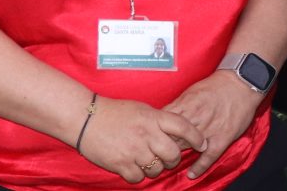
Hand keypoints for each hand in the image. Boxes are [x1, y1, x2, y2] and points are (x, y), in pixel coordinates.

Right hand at [77, 96, 205, 181]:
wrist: (85, 118)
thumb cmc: (114, 112)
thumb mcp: (142, 109)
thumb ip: (159, 120)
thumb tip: (177, 131)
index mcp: (154, 118)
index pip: (184, 127)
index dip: (196, 137)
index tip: (202, 144)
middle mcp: (147, 134)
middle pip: (173, 154)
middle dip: (173, 159)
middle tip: (168, 158)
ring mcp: (134, 150)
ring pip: (157, 169)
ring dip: (155, 168)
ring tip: (146, 161)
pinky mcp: (120, 164)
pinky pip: (139, 178)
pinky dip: (138, 175)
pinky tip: (132, 167)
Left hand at [162, 69, 265, 178]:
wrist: (241, 83)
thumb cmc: (216, 86)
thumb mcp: (192, 91)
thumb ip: (178, 105)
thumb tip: (163, 116)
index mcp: (185, 105)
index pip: (163, 123)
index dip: (155, 133)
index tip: (151, 138)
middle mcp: (194, 118)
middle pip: (172, 137)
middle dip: (163, 146)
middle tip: (158, 153)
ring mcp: (208, 129)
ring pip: (186, 147)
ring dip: (177, 156)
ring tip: (170, 163)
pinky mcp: (222, 138)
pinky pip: (208, 157)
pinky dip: (199, 167)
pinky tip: (192, 174)